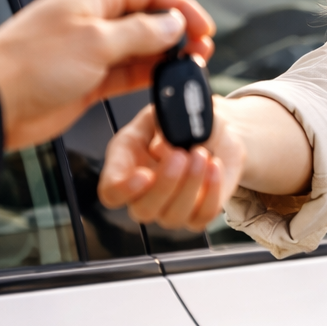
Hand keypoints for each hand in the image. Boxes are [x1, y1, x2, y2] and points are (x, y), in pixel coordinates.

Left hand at [0, 0, 214, 150]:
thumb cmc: (31, 64)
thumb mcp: (97, 42)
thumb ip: (142, 32)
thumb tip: (174, 25)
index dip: (181, 6)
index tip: (204, 27)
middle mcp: (94, 18)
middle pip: (148, 18)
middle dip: (178, 32)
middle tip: (201, 51)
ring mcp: (91, 49)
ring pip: (141, 47)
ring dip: (166, 56)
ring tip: (190, 68)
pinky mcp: (88, 78)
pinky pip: (128, 72)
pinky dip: (148, 76)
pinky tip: (166, 82)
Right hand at [98, 98, 246, 230]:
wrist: (214, 130)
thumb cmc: (183, 121)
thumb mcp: (169, 109)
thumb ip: (164, 122)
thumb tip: (164, 144)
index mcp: (125, 164)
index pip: (111, 192)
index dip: (123, 190)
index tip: (145, 174)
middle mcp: (143, 192)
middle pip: (143, 210)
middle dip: (166, 184)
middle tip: (182, 154)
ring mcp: (169, 207)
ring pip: (173, 216)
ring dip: (191, 185)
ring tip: (203, 154)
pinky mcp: (196, 214)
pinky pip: (202, 216)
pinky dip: (212, 192)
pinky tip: (215, 166)